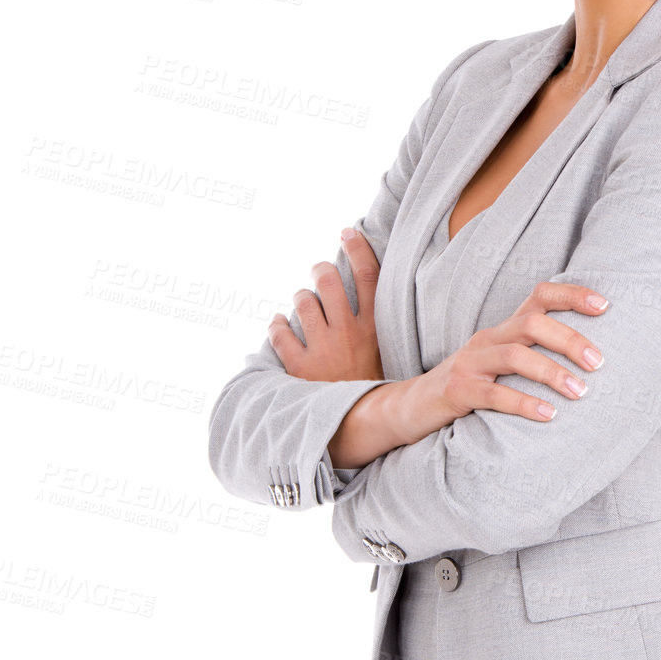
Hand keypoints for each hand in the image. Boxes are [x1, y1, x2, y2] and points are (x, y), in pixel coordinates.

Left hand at [268, 226, 383, 382]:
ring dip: (301, 298)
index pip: (368, 276)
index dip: (358, 248)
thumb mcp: (384, 354)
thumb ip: (374, 327)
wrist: (356, 427)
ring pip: (303, 301)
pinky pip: (280, 332)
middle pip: (330, 281)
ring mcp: (323, 349)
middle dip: (320, 270)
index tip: (348, 232)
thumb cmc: (370, 387)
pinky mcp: (300, 367)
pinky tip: (279, 327)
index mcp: (373, 329)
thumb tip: (363, 295)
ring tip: (303, 306)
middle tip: (319, 273)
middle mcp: (348, 334)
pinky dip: (277, 326)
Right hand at [406, 280, 607, 434]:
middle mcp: (487, 339)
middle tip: (599, 363)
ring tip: (580, 392)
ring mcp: (470, 364)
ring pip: (515, 356)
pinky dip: (524, 404)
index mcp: (502, 330)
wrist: (412, 407)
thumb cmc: (470, 387)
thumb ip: (534, 357)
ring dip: (552, 372)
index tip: (605, 306)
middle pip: (532, 324)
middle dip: (570, 340)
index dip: (571, 295)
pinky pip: (494, 395)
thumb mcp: (501, 365)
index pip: (539, 297)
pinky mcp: (457, 391)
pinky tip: (548, 415)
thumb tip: (591, 362)